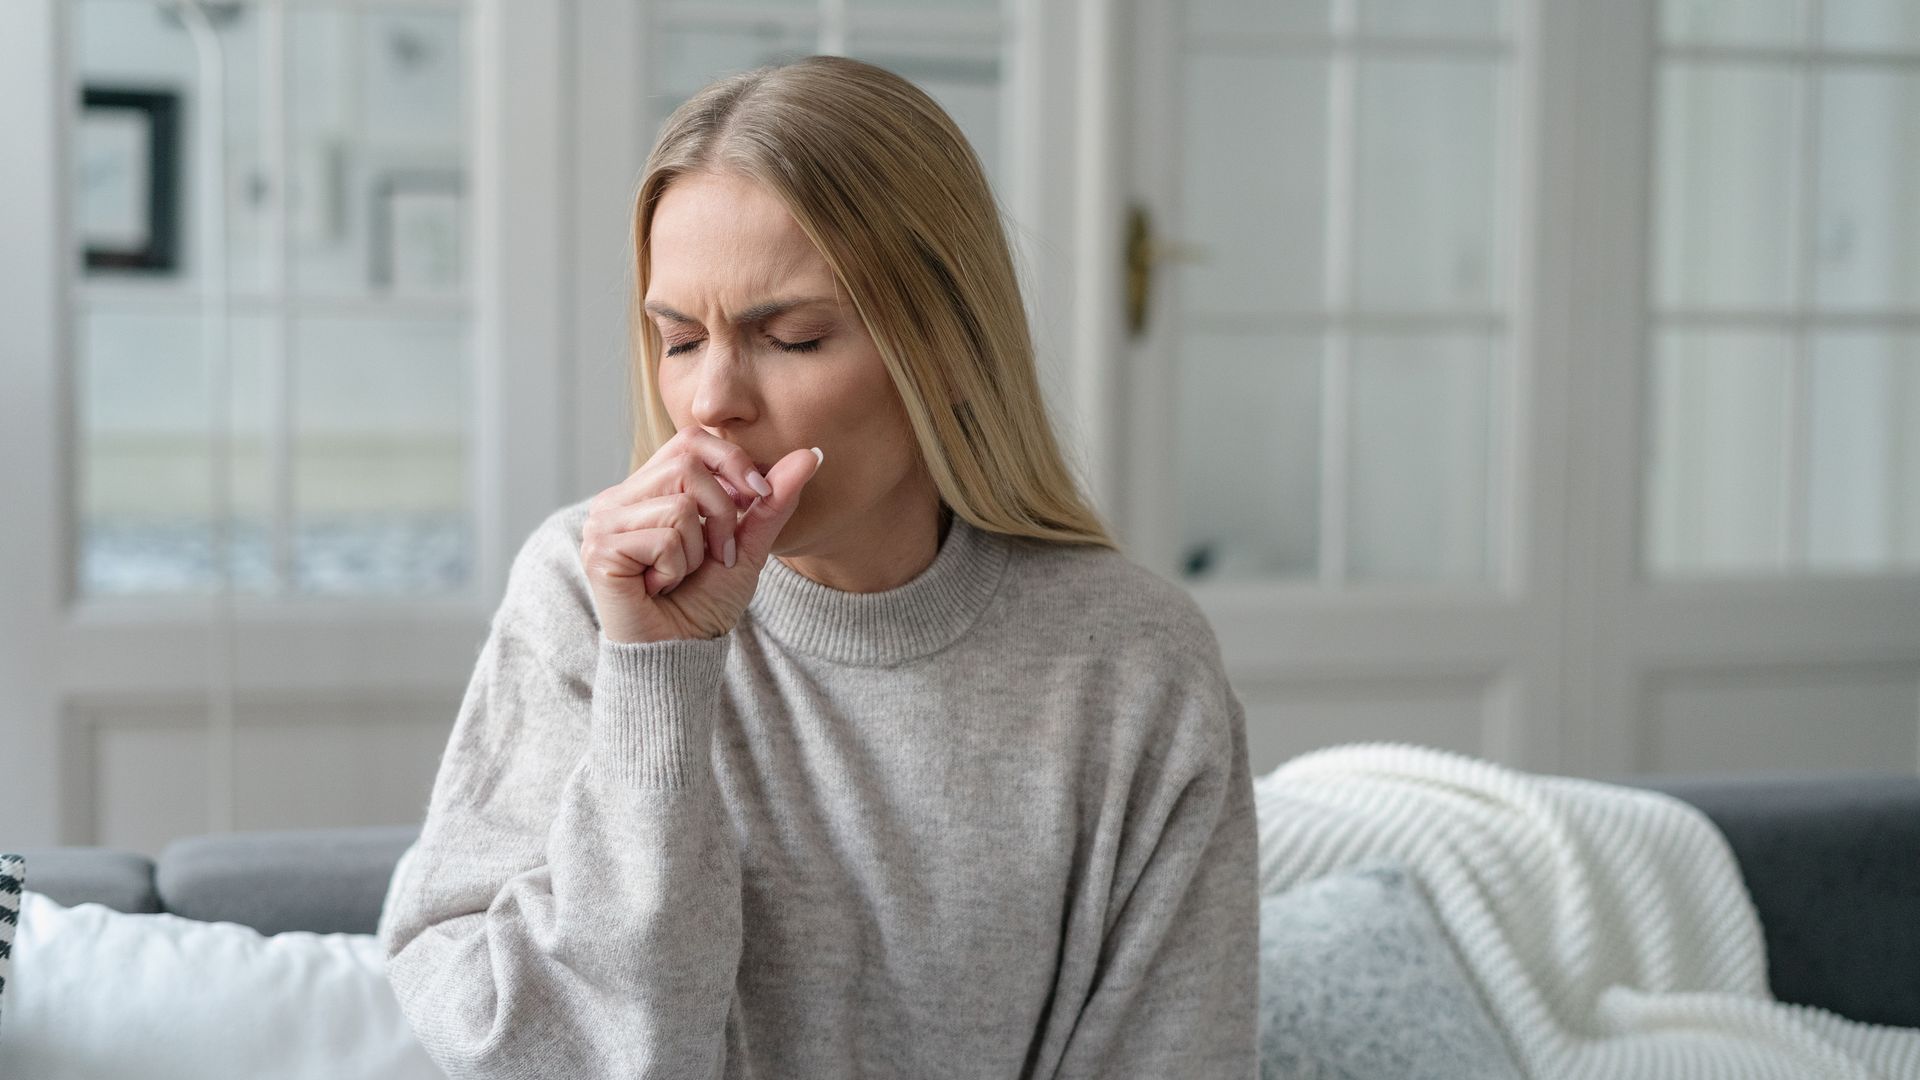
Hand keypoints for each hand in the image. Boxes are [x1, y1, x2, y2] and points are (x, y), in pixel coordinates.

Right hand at [581, 428, 822, 643]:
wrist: (678, 656)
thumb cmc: (703, 605)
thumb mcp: (747, 547)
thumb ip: (772, 502)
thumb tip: (811, 453)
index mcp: (646, 490)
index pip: (690, 439)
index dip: (731, 462)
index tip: (757, 497)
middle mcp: (617, 499)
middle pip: (687, 463)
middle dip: (721, 513)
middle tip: (717, 555)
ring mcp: (603, 522)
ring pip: (679, 504)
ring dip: (697, 549)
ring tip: (679, 575)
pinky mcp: (600, 549)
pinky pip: (664, 538)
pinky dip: (677, 568)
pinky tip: (660, 588)